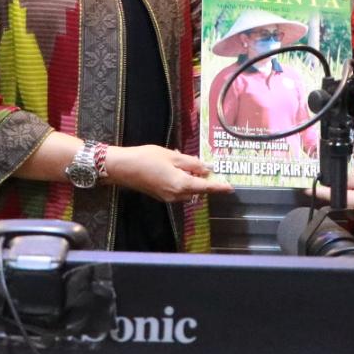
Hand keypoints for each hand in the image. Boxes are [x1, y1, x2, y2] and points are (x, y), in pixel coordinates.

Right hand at [104, 144, 233, 202]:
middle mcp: (176, 195)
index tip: (231, 188)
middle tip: (206, 165)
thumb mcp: (173, 156)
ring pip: (188, 190)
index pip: (206, 188)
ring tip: (186, 162)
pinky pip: (178, 190)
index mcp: (182, 184)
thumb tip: (208, 169)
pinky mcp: (161, 196)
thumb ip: (192, 163)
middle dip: (204, 180)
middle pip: (198, 190)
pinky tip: (177, 167)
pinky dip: (183, 181)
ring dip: (192, 179)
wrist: (123, 168)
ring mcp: (168, 197)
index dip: (219, 187)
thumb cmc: (147, 158)